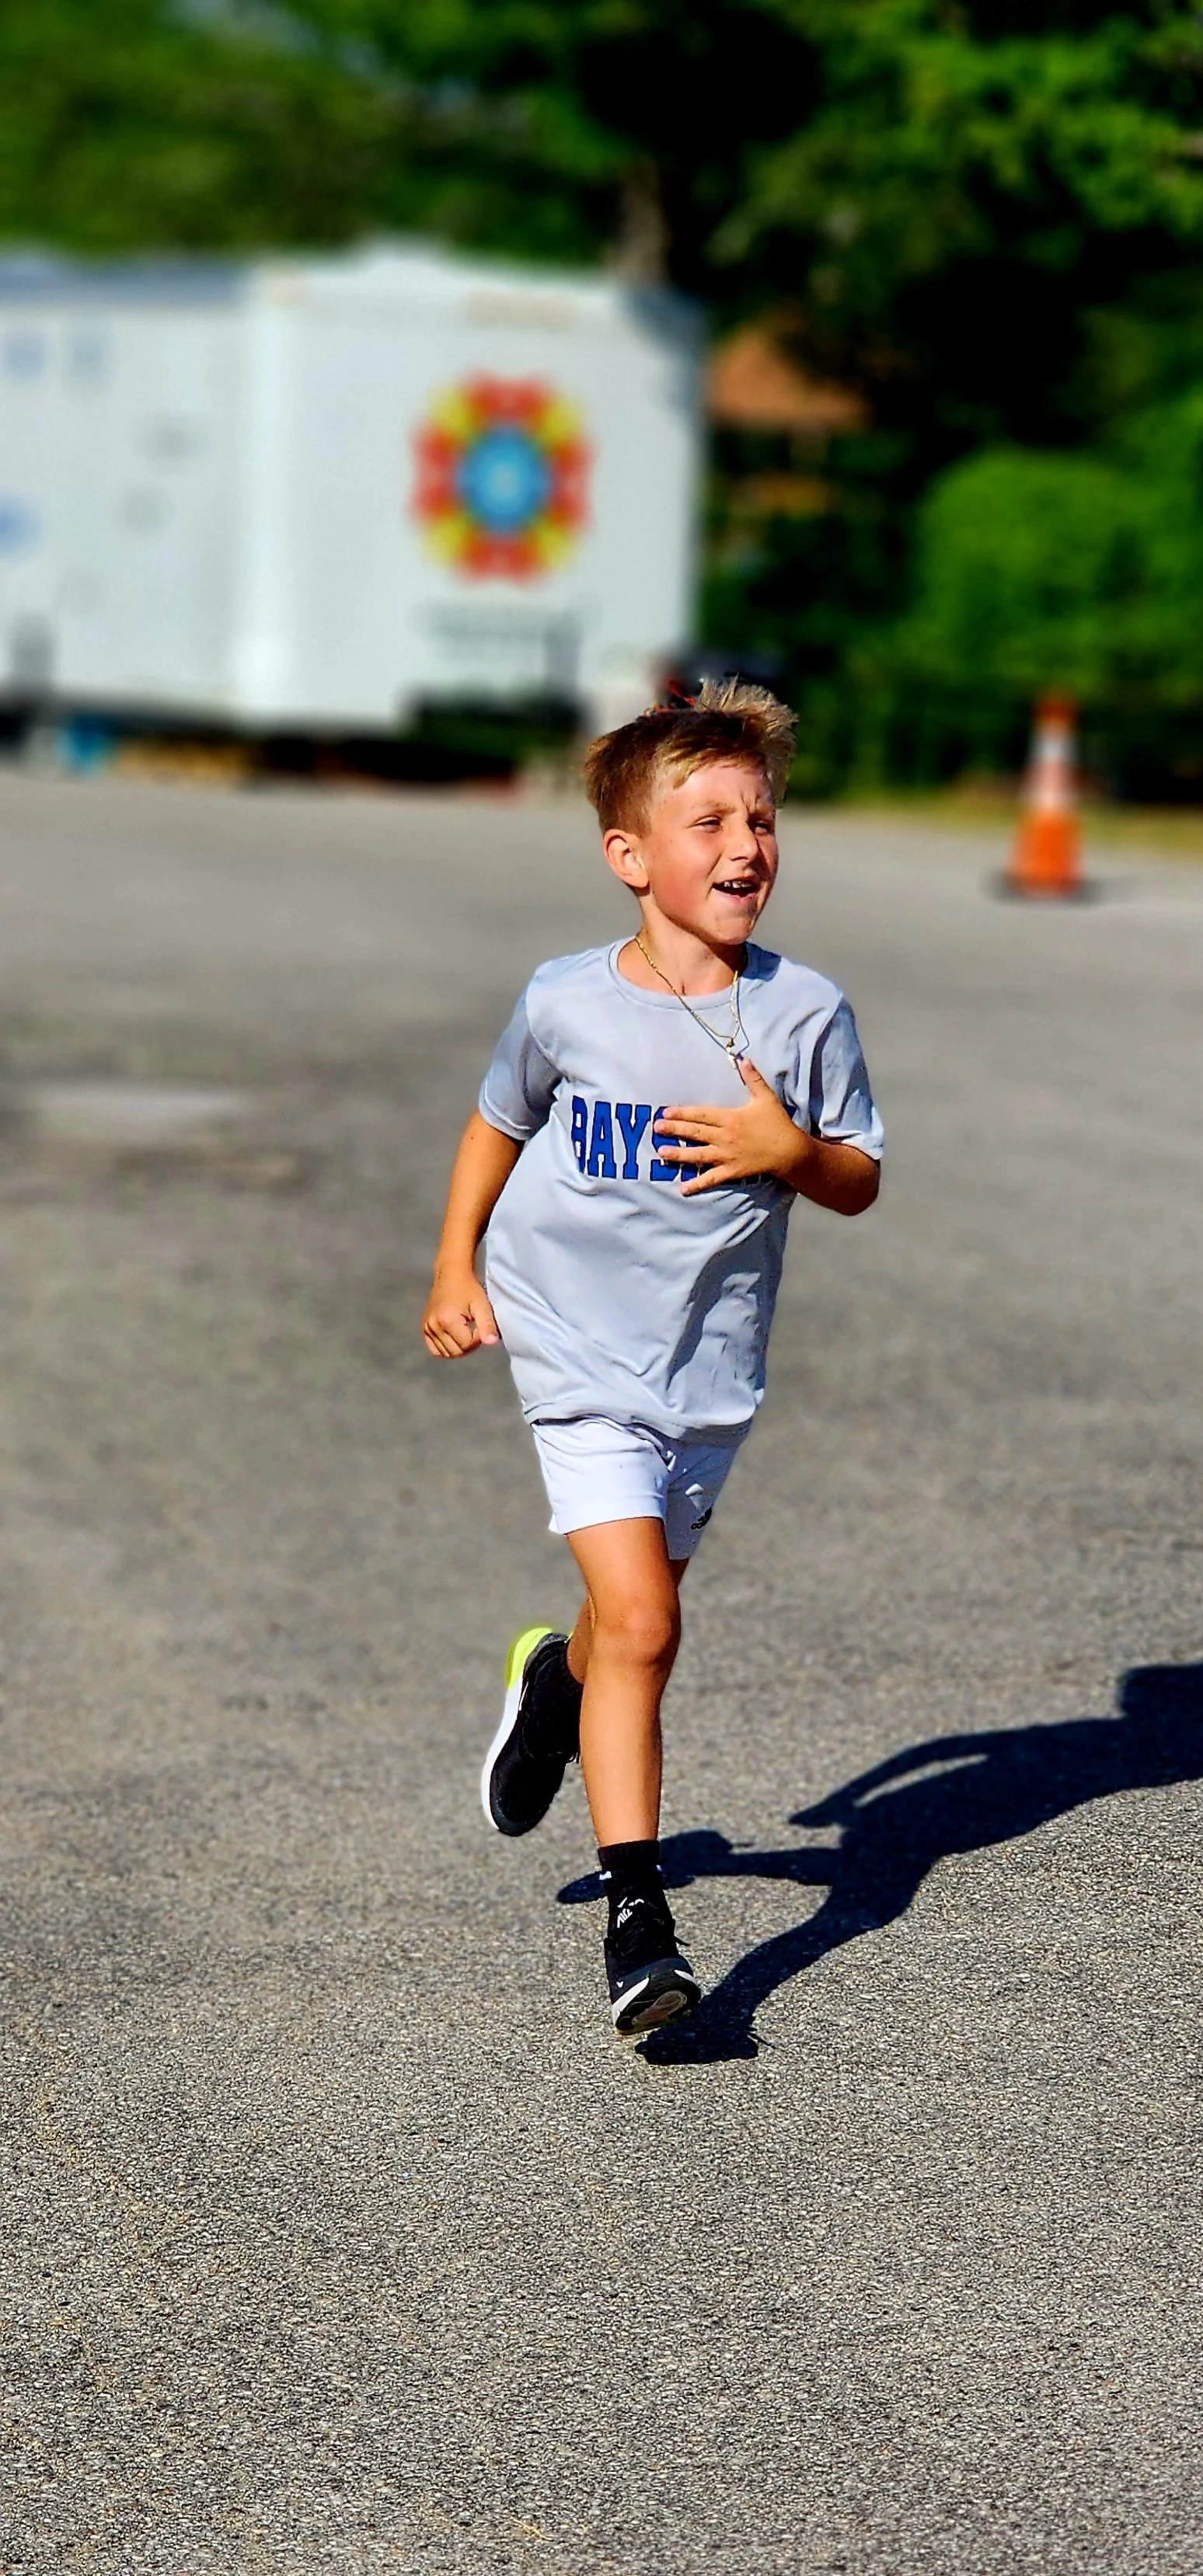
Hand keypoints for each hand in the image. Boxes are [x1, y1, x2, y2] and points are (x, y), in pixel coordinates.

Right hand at [422, 1267, 501, 1357]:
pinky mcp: (425, 1328)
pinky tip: (455, 1336)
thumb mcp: (482, 1305)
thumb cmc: (468, 1288)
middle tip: (473, 1327)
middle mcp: (434, 1325)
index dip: (478, 1338)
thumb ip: (487, 1325)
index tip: (479, 1323)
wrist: (451, 1274)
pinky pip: (435, 1350)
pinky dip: (446, 1348)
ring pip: (447, 1353)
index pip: (467, 1345)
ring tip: (465, 1330)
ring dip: (459, 1347)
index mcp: (447, 1320)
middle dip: (469, 1344)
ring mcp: (427, 1328)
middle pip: (456, 1352)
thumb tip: (492, 1342)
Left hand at [656, 1057, 808, 1196]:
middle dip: (673, 1131)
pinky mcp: (732, 1171)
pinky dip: (697, 1184)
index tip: (666, 1113)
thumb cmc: (777, 1123)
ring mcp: (727, 1156)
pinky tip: (683, 1188)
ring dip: (679, 1155)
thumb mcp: (765, 1098)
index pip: (701, 1115)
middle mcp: (725, 1137)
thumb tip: (744, 1060)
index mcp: (730, 1118)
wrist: (789, 1151)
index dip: (682, 1114)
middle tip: (656, 1129)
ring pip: (698, 1155)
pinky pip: (711, 1178)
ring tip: (661, 1153)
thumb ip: (753, 1079)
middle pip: (695, 1133)